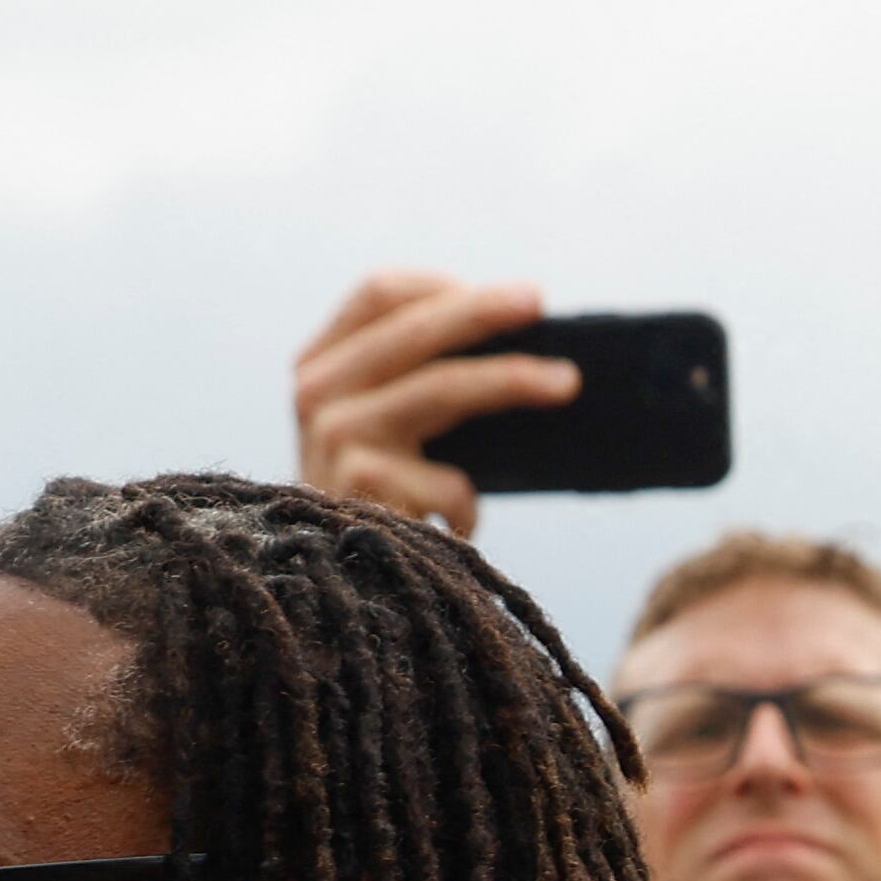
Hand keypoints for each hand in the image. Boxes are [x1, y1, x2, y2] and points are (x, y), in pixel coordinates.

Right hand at [291, 271, 580, 539]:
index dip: (443, 286)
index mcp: (319, 366)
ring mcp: (332, 438)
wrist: (335, 595)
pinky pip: (448, 479)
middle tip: (541, 304)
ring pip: (440, 387)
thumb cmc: (378, 502)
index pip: (378, 294)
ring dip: (512, 380)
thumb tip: (526, 331)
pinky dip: (466, 500)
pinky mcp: (358, 488)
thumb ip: (423, 376)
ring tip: (565, 383)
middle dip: (486, 311)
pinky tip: (460, 521)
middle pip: (414, 327)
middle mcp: (314, 393)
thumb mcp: (390, 428)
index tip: (504, 297)